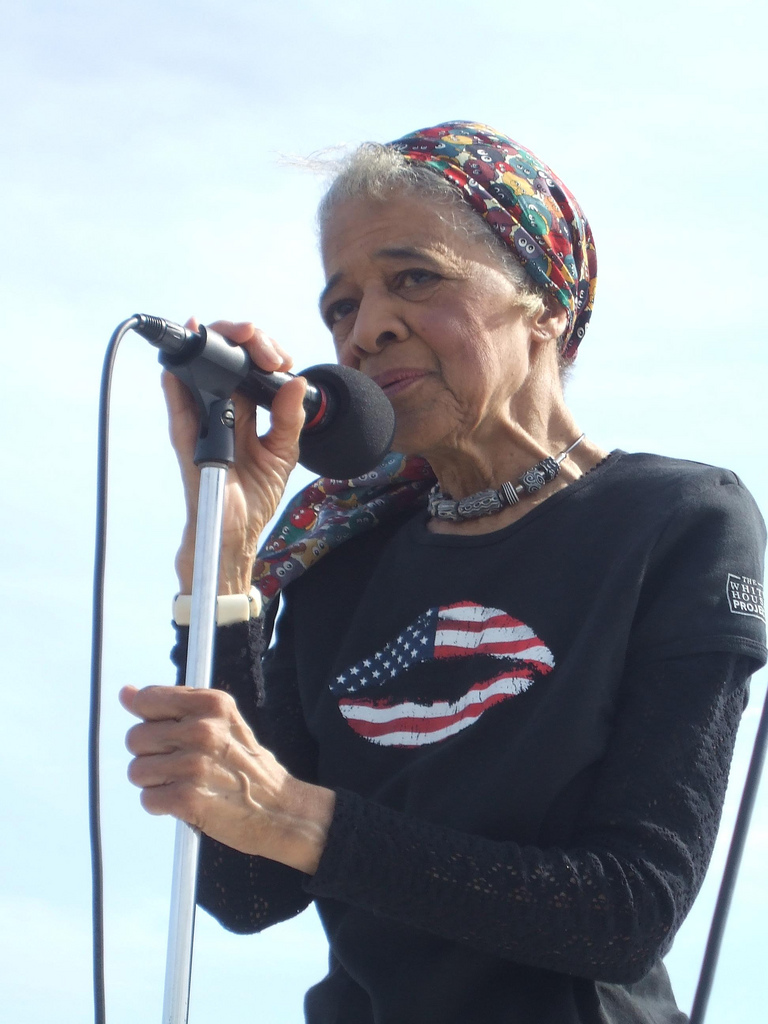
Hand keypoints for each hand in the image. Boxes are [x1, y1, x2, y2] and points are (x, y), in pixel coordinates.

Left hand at [120, 684, 334, 873]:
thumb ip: (173, 705)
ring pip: (136, 771)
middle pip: (136, 738)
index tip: (166, 731)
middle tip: (182, 763)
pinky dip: (162, 804)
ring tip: (186, 783)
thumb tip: (126, 693)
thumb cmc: (245, 764)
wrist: (279, 809)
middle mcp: (203, 730)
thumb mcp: (220, 720)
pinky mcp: (187, 800)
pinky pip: (147, 799)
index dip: (149, 719)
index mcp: (212, 704)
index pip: (148, 700)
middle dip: (152, 754)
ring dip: (156, 782)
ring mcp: (194, 766)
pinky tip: (187, 801)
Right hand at [166, 319, 306, 593]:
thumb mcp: (283, 455)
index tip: (280, 357)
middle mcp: (222, 410)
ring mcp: (202, 421)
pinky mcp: (188, 439)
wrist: (233, 534)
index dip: (264, 350)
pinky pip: (178, 406)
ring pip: (200, 371)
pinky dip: (176, 382)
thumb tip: (297, 383)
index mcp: (247, 410)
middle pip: (225, 359)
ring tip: (235, 335)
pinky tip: (182, 360)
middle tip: (261, 344)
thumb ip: (290, 420)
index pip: (251, 366)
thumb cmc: (254, 497)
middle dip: (243, 338)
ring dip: (213, 345)